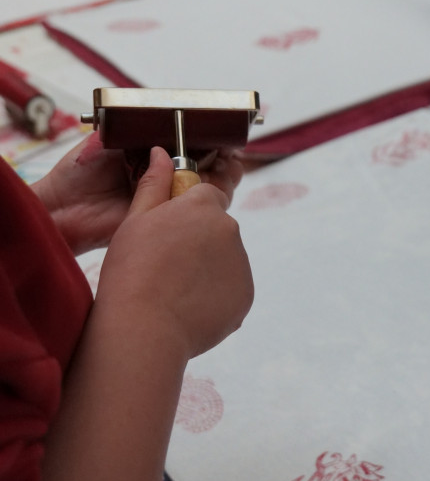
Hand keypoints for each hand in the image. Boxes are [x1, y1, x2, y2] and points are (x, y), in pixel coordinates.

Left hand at [32, 132, 244, 254]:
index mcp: (150, 155)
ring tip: (228, 164)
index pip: (189, 144)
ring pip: (209, 187)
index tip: (220, 130)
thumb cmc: (77, 173)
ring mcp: (168, 199)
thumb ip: (136, 131)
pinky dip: (213, 195)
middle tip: (230, 149)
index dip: (208, 138)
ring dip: (223, 174)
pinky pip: (197, 209)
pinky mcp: (168, 220)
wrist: (62, 209)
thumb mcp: (107, 140)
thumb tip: (168, 123)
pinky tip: (217, 182)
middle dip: (223, 157)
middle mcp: (164, 176)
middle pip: (206, 165)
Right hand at [95, 146, 253, 358]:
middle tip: (166, 265)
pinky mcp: (246, 295)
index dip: (187, 212)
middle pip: (218, 228)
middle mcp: (231, 230)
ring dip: (208, 269)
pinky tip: (188, 307)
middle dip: (199, 241)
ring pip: (226, 259)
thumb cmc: (132, 271)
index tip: (169, 232)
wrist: (145, 328)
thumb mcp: (135, 220)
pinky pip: (232, 288)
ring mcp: (242, 264)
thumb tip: (162, 152)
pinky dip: (215, 295)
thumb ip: (154, 184)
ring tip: (174, 290)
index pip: (206, 196)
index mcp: (204, 206)